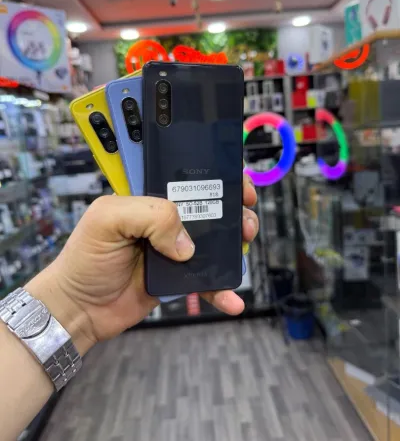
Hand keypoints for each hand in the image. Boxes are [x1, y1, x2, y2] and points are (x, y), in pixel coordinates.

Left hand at [27, 176, 257, 354]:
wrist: (80, 309)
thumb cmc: (86, 258)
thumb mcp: (108, 219)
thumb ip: (151, 216)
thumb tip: (187, 244)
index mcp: (149, 197)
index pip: (186, 176)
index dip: (215, 174)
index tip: (236, 181)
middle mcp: (165, 219)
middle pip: (210, 206)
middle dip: (234, 206)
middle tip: (245, 214)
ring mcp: (174, 249)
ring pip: (215, 241)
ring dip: (236, 242)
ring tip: (244, 245)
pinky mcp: (179, 278)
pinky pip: (208, 281)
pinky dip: (222, 290)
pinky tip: (233, 300)